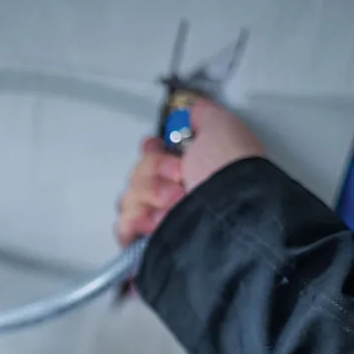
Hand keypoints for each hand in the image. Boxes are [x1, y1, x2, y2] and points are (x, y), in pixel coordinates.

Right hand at [116, 99, 264, 246]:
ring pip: (128, 198)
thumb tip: (188, 110)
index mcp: (190, 169)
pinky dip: (137, 220)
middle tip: (181, 177)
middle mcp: (175, 195)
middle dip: (154, 170)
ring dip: (149, 194)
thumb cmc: (230, 177)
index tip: (161, 146)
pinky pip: (123, 227)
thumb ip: (202, 115)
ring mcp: (161, 220)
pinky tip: (159, 221)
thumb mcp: (223, 128)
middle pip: (136, 173)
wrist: (230, 218)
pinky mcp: (149, 243)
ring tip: (176, 203)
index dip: (151, 149)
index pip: (151, 154)